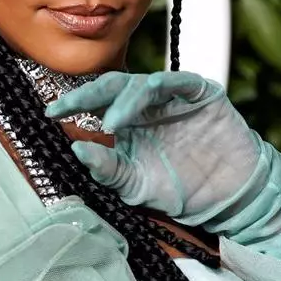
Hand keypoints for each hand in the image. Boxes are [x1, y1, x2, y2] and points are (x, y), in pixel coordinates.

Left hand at [45, 71, 262, 224]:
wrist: (229, 199)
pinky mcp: (202, 94)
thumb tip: (76, 149)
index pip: (96, 103)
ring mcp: (175, 97)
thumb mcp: (134, 186)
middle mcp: (148, 104)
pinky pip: (180, 82)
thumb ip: (107, 169)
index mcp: (128, 120)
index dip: (74, 103)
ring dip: (123, 98)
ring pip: (143, 82)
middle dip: (89, 93)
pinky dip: (162, 85)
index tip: (50, 113)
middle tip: (69, 105)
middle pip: (114, 86)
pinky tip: (147, 95)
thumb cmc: (181, 190)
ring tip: (110, 122)